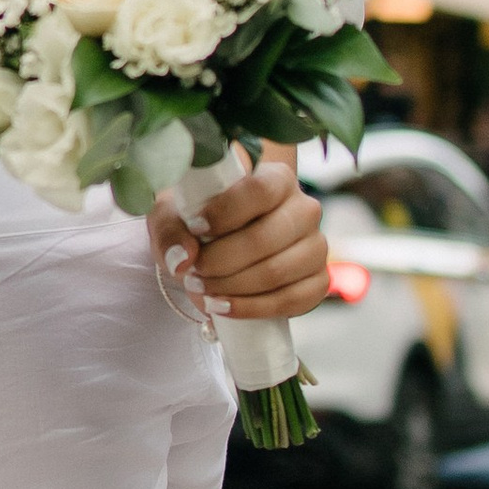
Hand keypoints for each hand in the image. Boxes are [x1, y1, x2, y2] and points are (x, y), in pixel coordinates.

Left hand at [147, 156, 329, 326]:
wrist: (216, 252)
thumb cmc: (197, 224)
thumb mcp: (174, 217)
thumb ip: (171, 231)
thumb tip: (182, 258)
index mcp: (277, 179)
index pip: (260, 190)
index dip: (226, 212)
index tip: (195, 227)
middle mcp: (304, 209)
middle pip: (266, 237)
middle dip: (221, 260)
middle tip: (192, 272)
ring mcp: (316, 247)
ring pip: (277, 272)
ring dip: (232, 287)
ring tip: (201, 290)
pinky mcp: (318, 282)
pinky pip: (291, 300)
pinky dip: (251, 308)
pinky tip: (222, 307)